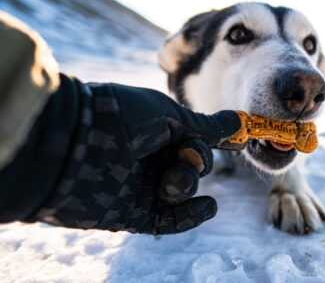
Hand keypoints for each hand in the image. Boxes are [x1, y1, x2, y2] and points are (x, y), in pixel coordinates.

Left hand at [29, 76, 240, 233]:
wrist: (72, 143)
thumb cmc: (121, 117)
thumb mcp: (168, 116)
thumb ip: (204, 127)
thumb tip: (239, 122)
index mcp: (156, 131)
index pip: (193, 140)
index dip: (212, 142)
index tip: (240, 141)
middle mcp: (150, 158)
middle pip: (193, 166)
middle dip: (197, 162)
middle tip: (186, 156)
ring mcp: (142, 186)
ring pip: (183, 191)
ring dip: (187, 184)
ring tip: (170, 181)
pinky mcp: (133, 213)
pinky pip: (170, 220)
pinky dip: (192, 215)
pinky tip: (210, 205)